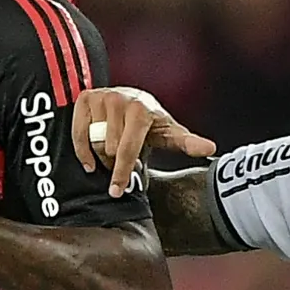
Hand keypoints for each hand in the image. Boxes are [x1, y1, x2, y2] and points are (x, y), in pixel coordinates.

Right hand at [71, 85, 215, 193]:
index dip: (122, 172)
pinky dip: (82, 150)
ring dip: (101, 155)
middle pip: (109, 149)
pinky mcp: (85, 99)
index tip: (117, 191)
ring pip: (95, 142)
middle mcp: (120, 100)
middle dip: (115, 162)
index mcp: (141, 110)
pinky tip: (90, 161)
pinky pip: (78, 134)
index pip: (128, 149)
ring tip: (112, 154)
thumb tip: (211, 149)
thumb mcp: (169, 133)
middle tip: (123, 164)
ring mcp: (101, 98)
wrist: (132, 99)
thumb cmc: (150, 122)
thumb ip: (188, 142)